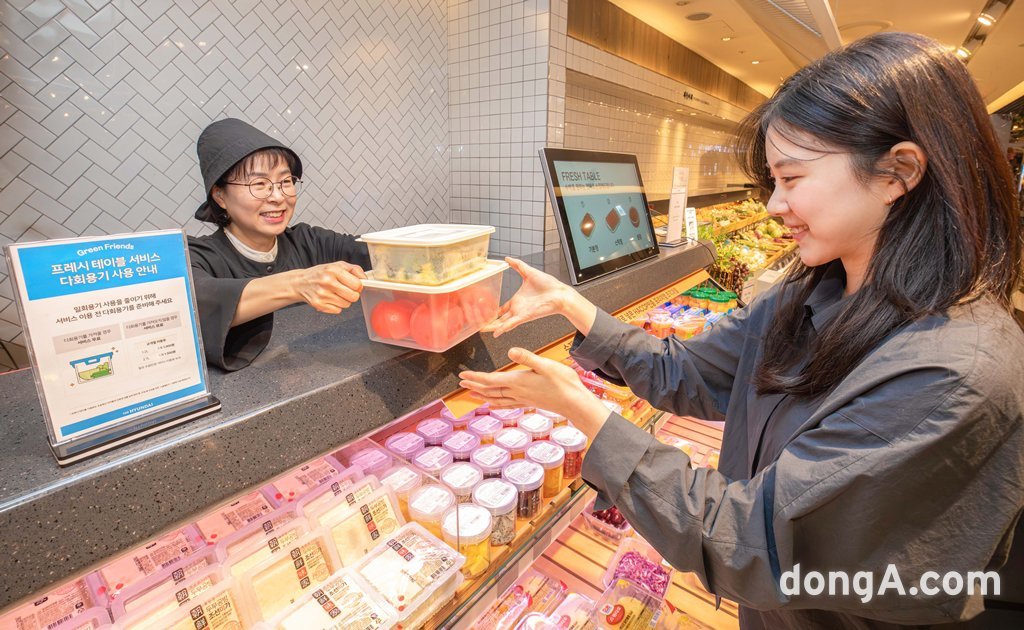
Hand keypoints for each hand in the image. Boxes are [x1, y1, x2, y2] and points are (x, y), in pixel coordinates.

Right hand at [294, 261, 365, 313]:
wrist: (300, 283)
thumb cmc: (321, 274)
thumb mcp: (337, 265)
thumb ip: (354, 270)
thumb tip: (365, 279)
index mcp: (333, 270)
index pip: (357, 284)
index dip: (358, 286)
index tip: (355, 285)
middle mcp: (327, 282)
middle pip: (354, 297)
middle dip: (352, 294)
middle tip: (345, 290)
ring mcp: (322, 295)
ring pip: (346, 304)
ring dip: (344, 300)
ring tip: (335, 293)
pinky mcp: (319, 305)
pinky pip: (338, 310)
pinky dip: (336, 306)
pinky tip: (329, 298)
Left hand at [459, 348, 609, 438]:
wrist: (574, 402)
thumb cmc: (563, 383)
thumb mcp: (546, 365)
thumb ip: (527, 357)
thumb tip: (510, 350)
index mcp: (518, 381)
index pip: (491, 380)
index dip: (475, 377)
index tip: (463, 375)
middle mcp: (517, 392)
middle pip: (490, 390)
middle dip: (474, 385)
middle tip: (461, 382)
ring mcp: (523, 399)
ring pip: (496, 398)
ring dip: (482, 395)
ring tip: (471, 394)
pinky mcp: (529, 402)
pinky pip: (507, 404)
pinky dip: (497, 403)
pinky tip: (494, 404)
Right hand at [482, 258, 575, 336]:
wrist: (559, 293)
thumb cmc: (548, 285)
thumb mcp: (529, 272)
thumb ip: (518, 265)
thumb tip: (507, 259)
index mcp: (518, 299)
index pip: (504, 308)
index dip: (495, 311)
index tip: (487, 313)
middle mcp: (518, 308)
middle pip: (501, 318)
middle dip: (490, 322)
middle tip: (480, 325)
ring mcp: (520, 313)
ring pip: (503, 323)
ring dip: (493, 327)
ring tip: (482, 330)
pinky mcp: (524, 317)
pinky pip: (511, 324)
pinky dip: (503, 328)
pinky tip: (495, 332)